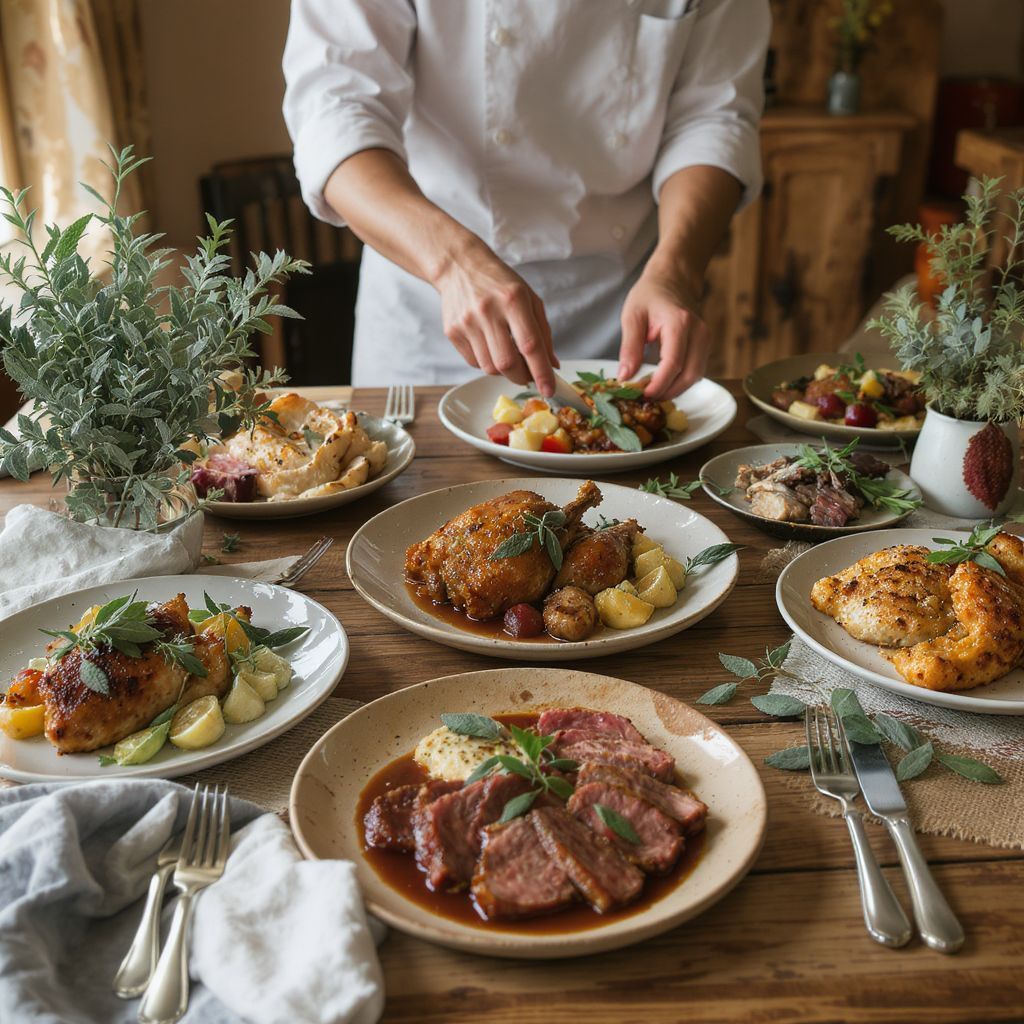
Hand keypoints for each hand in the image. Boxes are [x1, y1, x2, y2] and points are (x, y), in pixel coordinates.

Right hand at [435, 244, 557, 395]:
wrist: (459, 266)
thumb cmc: (500, 283)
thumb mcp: (529, 299)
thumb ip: (543, 333)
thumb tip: (552, 365)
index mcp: (513, 300)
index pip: (530, 345)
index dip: (541, 372)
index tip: (549, 390)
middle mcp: (488, 311)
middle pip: (507, 363)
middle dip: (522, 377)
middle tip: (528, 376)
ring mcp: (467, 322)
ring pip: (489, 367)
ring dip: (504, 371)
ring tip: (510, 358)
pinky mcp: (452, 331)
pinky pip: (474, 362)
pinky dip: (487, 363)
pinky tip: (491, 348)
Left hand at [618, 269, 709, 399]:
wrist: (673, 279)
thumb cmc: (650, 295)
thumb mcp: (632, 316)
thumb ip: (629, 348)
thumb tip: (625, 377)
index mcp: (679, 323)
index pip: (673, 363)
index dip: (659, 384)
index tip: (642, 395)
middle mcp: (699, 332)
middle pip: (689, 375)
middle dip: (667, 392)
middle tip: (645, 399)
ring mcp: (706, 339)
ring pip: (696, 376)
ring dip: (675, 389)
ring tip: (652, 392)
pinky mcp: (706, 346)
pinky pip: (696, 370)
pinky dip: (681, 381)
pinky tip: (662, 382)